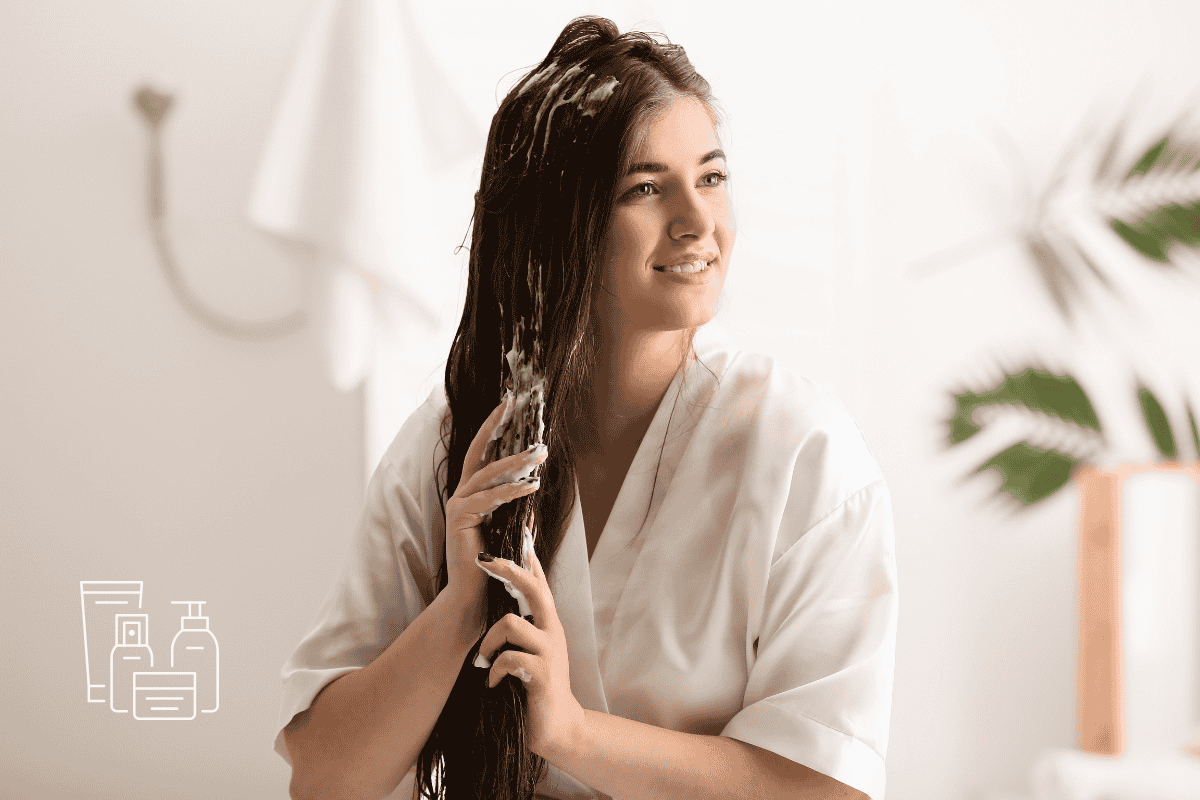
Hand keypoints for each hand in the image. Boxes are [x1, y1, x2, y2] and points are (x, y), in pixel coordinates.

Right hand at [444, 394, 546, 629]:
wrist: (472, 596)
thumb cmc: (491, 564)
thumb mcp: (508, 529)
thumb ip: (515, 510)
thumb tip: (532, 492)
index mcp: (471, 494)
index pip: (482, 452)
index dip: (492, 426)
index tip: (509, 403)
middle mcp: (461, 495)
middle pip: (480, 454)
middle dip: (499, 429)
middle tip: (519, 408)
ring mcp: (458, 506)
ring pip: (488, 475)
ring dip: (517, 463)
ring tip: (541, 454)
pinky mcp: (459, 520)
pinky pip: (490, 501)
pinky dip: (513, 492)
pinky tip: (533, 486)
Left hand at [473, 547, 584, 759]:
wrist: (557, 727)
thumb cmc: (537, 686)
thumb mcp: (532, 651)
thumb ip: (522, 626)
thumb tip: (501, 604)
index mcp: (548, 623)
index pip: (540, 582)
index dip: (528, 558)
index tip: (519, 532)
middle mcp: (552, 631)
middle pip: (533, 588)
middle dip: (507, 570)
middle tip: (482, 560)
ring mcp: (549, 652)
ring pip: (511, 623)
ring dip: (489, 641)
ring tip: (483, 660)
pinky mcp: (542, 674)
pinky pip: (509, 659)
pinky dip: (494, 670)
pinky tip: (492, 682)